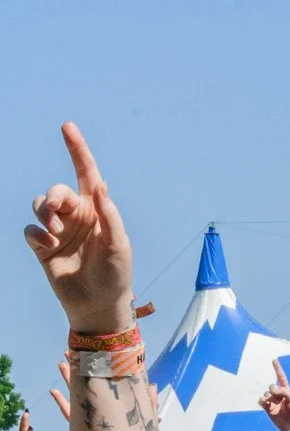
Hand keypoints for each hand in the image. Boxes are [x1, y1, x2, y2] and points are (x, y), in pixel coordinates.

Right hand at [21, 124, 134, 332]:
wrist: (98, 304)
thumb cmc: (115, 273)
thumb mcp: (118, 243)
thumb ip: (109, 213)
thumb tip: (99, 185)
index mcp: (98, 208)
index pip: (87, 172)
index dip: (77, 149)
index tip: (67, 126)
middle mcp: (77, 215)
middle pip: (56, 190)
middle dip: (54, 198)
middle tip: (58, 214)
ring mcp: (58, 229)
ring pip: (39, 205)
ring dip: (44, 214)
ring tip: (55, 233)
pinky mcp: (42, 246)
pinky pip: (30, 229)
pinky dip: (36, 234)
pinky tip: (48, 246)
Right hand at [259, 360, 289, 430]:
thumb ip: (283, 392)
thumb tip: (271, 388)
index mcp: (286, 390)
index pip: (281, 377)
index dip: (277, 369)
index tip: (274, 360)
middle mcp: (278, 394)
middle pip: (271, 386)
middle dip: (272, 388)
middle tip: (275, 394)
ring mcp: (272, 400)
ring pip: (265, 393)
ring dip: (267, 396)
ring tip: (272, 402)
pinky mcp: (267, 407)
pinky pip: (261, 400)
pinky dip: (262, 400)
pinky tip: (265, 404)